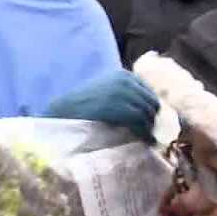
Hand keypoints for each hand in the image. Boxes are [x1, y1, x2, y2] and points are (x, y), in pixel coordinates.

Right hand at [45, 70, 159, 141]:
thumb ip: (126, 95)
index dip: (151, 111)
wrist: (64, 111)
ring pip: (147, 114)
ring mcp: (121, 92)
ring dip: (147, 129)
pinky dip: (142, 133)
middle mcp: (125, 80)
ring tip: (144, 140)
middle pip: (152, 104)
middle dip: (151, 121)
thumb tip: (152, 111)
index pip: (151, 94)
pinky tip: (139, 140)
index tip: (147, 125)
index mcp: (124, 75)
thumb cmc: (84, 106)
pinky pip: (139, 121)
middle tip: (147, 135)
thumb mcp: (107, 92)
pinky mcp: (117, 106)